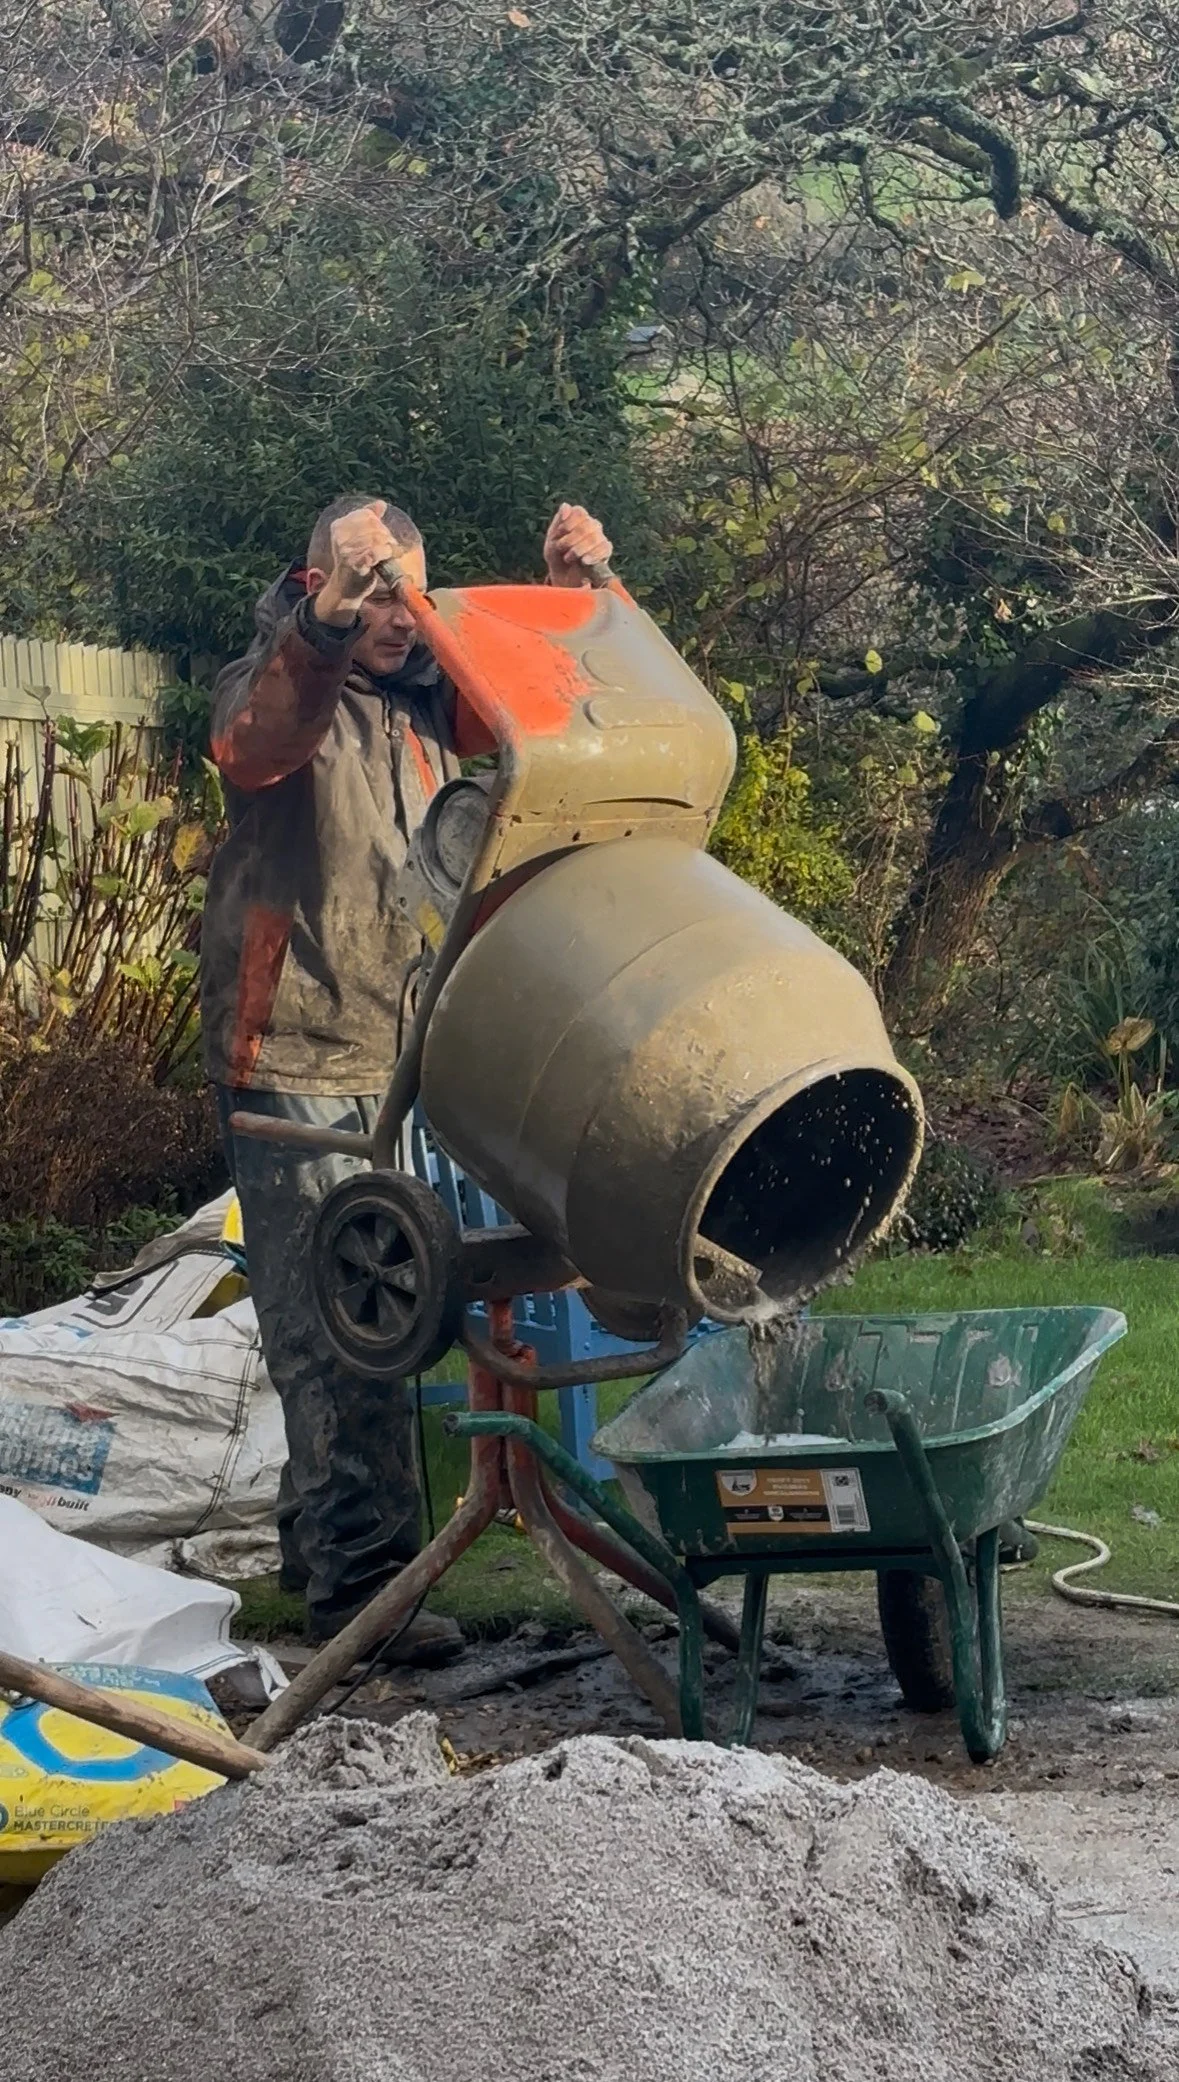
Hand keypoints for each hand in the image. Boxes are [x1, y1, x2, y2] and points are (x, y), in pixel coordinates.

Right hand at [313, 502, 399, 624]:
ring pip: (377, 538)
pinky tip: (388, 558)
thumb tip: (381, 504)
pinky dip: (386, 554)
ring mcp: (345, 550)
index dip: (379, 524)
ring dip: (389, 546)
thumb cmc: (355, 563)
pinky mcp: (354, 563)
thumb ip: (368, 520)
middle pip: (373, 526)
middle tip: (391, 547)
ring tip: (391, 554)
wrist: (346, 590)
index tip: (383, 536)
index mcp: (339, 526)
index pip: (366, 514)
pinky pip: (376, 552)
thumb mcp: (359, 538)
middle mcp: (339, 536)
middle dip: (386, 536)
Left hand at [543, 503, 612, 587]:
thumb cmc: (557, 556)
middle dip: (571, 539)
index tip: (559, 534)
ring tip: (569, 558)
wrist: (564, 577)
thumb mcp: (552, 539)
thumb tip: (565, 505)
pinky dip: (593, 555)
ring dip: (579, 548)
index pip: (579, 511)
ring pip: (595, 536)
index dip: (568, 522)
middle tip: (561, 549)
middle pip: (587, 524)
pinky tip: (584, 561)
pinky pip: (604, 548)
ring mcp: (600, 537)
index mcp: (578, 519)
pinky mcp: (606, 550)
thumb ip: (558, 521)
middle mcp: (591, 525)